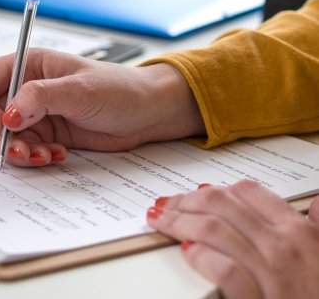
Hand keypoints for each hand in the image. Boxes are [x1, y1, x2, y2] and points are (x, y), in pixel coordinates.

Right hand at [0, 48, 204, 166]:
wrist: (148, 114)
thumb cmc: (120, 89)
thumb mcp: (80, 89)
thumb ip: (40, 97)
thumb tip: (8, 115)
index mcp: (25, 66)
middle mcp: (22, 89)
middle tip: (20, 151)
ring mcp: (31, 114)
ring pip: (1, 137)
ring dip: (16, 152)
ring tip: (43, 156)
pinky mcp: (43, 135)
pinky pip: (22, 151)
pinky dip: (33, 158)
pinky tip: (56, 155)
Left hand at [147, 181, 318, 298]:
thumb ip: (318, 228)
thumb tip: (316, 204)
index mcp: (299, 231)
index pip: (247, 192)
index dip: (213, 189)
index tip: (194, 193)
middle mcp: (284, 247)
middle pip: (222, 205)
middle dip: (186, 200)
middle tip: (166, 204)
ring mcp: (270, 273)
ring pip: (214, 230)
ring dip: (179, 221)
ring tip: (161, 221)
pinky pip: (223, 270)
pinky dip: (202, 257)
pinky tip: (186, 252)